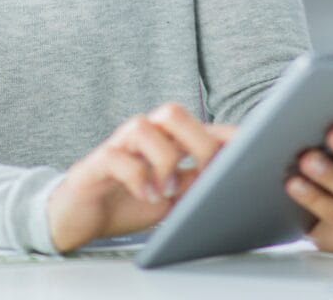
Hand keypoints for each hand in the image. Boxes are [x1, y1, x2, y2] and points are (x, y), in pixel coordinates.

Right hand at [47, 103, 235, 252]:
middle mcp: (144, 135)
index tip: (255, 153)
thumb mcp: (171, 198)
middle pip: (173, 113)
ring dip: (163, 159)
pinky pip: (117, 157)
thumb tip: (230, 183)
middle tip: (205, 174)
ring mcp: (119, 147)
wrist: (78, 218)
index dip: (230, 136)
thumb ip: (195, 186)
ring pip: (144, 126)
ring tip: (167, 191)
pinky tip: (147, 196)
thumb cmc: (126, 202)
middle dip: (198, 142)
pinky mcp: (95, 164)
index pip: (203, 126)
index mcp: (167, 141)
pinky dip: (137, 176)